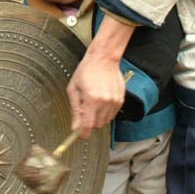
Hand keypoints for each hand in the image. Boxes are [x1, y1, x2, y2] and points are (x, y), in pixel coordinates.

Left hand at [66, 13, 134, 135]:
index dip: (82, 133)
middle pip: (97, 125)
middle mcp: (104, 102)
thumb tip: (74, 128)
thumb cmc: (86, 71)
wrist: (103, 58)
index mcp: (91, 99)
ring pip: (105, 121)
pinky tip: (101, 99)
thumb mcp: (73, 89)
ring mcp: (114, 101)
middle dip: (89, 122)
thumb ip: (74, 110)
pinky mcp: (120, 100)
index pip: (87, 126)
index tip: (79, 135)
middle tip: (84, 109)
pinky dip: (106, 111)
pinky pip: (112, 114)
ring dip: (98, 116)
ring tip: (93, 101)